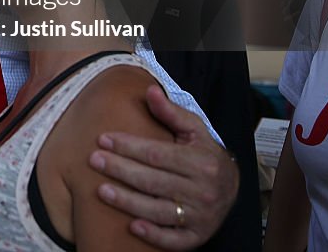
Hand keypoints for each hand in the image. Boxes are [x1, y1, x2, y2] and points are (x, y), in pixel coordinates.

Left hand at [89, 85, 238, 249]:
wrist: (233, 187)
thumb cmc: (204, 154)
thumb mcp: (195, 130)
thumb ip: (171, 112)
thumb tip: (149, 90)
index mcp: (201, 162)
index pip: (157, 154)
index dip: (128, 146)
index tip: (103, 139)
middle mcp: (202, 190)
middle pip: (153, 181)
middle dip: (120, 170)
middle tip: (94, 160)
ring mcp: (200, 216)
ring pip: (159, 210)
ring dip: (128, 202)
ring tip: (101, 190)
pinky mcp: (198, 235)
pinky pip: (174, 240)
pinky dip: (155, 235)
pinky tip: (132, 226)